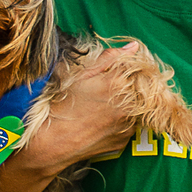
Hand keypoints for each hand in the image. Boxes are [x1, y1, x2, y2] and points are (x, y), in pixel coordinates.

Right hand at [0, 44, 141, 191]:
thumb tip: (134, 47)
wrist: (52, 143)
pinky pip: (128, 124)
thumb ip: (109, 58)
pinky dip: (119, 120)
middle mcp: (129, 104)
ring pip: (136, 106)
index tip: (114, 71)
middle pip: (140, 86)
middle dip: (127, 85)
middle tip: (104, 90)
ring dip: (125, 103)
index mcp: (118, 82)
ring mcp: (128, 124)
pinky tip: (99, 120)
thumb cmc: (61, 106)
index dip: (126, 66)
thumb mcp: (80, 75)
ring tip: (99, 107)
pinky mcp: (125, 140)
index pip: (138, 66)